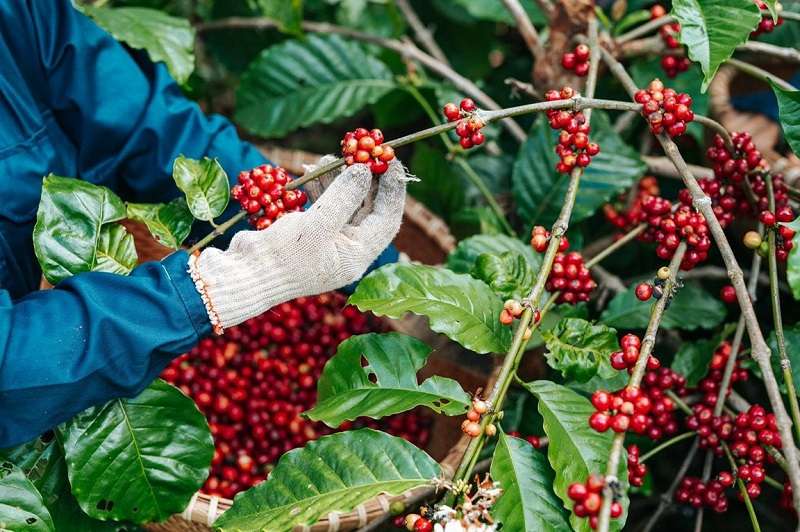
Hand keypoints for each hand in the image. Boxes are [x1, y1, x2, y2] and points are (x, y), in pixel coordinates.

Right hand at [194, 158, 406, 328]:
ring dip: (340, 178)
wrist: (244, 274)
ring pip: (346, 202)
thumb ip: (343, 197)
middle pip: (368, 208)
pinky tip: (312, 170)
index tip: (391, 160)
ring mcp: (329, 240)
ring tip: (330, 157)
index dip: (393, 189)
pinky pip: (325, 204)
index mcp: (357, 255)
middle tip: (363, 150)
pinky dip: (321, 186)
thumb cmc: (282, 256)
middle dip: (365, 179)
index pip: (388, 218)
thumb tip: (365, 170)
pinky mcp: (310, 231)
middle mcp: (348, 248)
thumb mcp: (316, 225)